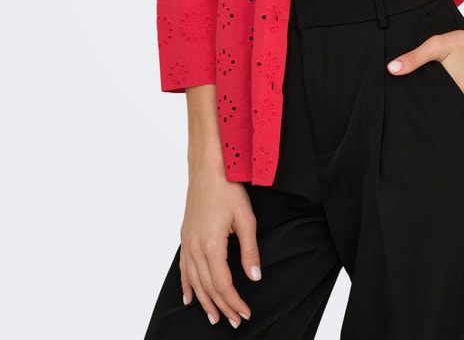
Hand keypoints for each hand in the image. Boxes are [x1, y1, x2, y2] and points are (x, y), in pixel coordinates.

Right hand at [179, 169, 260, 327]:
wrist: (207, 167)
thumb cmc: (227, 188)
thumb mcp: (245, 218)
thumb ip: (250, 249)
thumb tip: (254, 276)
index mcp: (211, 245)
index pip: (223, 283)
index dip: (234, 301)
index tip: (245, 312)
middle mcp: (195, 247)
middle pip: (208, 286)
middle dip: (222, 306)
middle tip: (234, 320)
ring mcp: (187, 242)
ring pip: (194, 281)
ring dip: (204, 301)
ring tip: (213, 317)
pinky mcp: (185, 236)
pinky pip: (184, 268)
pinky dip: (186, 285)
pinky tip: (188, 297)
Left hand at [387, 24, 463, 120]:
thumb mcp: (438, 46)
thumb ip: (414, 58)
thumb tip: (392, 69)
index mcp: (449, 91)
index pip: (427, 112)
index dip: (416, 116)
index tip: (406, 118)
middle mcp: (462, 103)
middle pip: (440, 119)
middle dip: (427, 120)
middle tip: (415, 121)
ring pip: (454, 122)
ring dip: (443, 120)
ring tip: (431, 120)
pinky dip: (457, 119)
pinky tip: (448, 114)